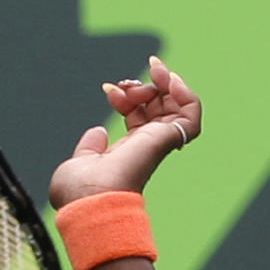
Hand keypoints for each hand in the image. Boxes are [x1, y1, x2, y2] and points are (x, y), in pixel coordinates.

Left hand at [48, 56, 200, 208]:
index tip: (108, 89)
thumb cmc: (79, 191)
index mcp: (126, 153)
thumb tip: (98, 131)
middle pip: (158, 109)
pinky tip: (169, 80)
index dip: (126, 99)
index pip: (137, 118)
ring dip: (166, 82)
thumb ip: (90, 146)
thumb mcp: (81, 160)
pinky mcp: (166, 141)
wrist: (88, 201)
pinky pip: (191, 115)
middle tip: (128, 80)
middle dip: (147, 86)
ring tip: (152, 68)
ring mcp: (157, 144)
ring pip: (177, 109)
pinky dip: (186, 95)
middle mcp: (145, 148)